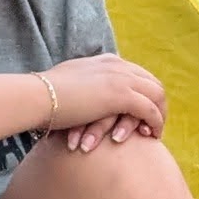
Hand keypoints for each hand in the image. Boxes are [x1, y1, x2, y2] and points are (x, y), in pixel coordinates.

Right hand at [38, 54, 164, 145]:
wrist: (38, 97)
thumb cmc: (46, 96)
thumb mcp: (69, 84)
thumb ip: (83, 85)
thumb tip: (82, 95)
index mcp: (106, 61)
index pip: (137, 73)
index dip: (145, 92)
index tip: (144, 111)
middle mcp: (117, 65)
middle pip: (152, 82)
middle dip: (158, 103)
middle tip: (155, 124)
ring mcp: (120, 78)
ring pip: (156, 95)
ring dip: (160, 114)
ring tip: (156, 133)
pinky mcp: (121, 95)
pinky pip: (150, 110)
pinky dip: (155, 123)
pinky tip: (152, 136)